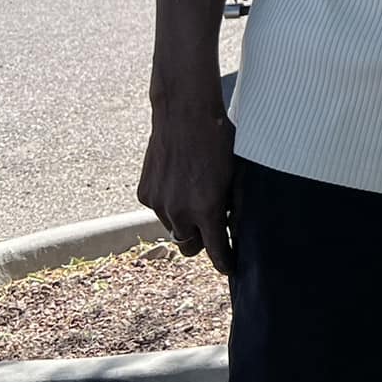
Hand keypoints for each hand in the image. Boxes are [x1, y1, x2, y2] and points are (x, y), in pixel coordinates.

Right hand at [137, 107, 237, 272]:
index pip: (216, 251)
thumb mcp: (237, 173)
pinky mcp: (144, 194)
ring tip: (194, 193)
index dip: (224, 262)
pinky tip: (178, 180)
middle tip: (211, 226)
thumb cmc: (219, 140)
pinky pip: (158, 209)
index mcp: (207, 209)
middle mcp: (180, 212)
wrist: (185, 114)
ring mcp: (158, 204)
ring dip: (184, 220)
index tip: (229, 267)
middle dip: (201, 241)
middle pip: (189, 248)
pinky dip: (168, 203)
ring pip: (173, 228)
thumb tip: (234, 224)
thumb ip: (235, 204)